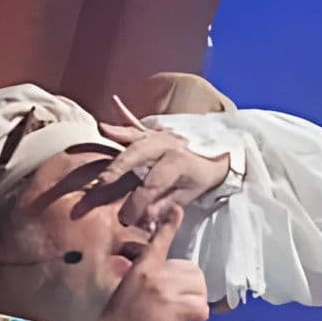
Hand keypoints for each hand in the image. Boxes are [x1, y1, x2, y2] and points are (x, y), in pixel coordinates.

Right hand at [91, 206, 208, 320]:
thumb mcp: (127, 290)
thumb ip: (147, 279)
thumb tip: (167, 280)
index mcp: (142, 268)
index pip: (159, 241)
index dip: (170, 224)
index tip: (177, 209)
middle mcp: (156, 275)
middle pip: (193, 272)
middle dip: (192, 289)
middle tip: (180, 305)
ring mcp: (166, 292)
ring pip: (199, 291)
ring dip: (194, 305)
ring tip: (180, 317)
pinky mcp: (176, 310)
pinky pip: (200, 308)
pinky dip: (197, 319)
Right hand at [97, 121, 230, 227]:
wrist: (219, 155)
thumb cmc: (200, 177)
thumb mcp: (188, 196)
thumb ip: (164, 206)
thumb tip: (144, 217)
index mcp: (179, 163)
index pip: (153, 184)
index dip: (137, 203)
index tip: (125, 219)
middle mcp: (170, 145)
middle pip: (141, 153)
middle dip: (120, 166)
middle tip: (102, 181)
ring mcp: (161, 135)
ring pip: (138, 135)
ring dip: (118, 134)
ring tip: (102, 130)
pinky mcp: (154, 131)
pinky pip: (138, 124)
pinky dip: (125, 114)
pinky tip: (115, 101)